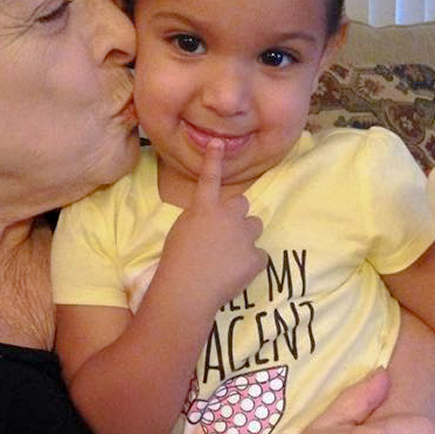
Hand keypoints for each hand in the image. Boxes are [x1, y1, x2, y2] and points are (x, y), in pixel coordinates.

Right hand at [160, 139, 267, 308]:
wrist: (187, 290)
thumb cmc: (175, 260)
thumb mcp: (181, 230)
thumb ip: (199, 218)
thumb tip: (212, 219)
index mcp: (204, 208)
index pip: (209, 178)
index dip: (214, 160)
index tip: (217, 142)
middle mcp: (228, 216)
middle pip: (241, 203)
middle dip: (236, 215)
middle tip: (223, 233)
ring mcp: (245, 236)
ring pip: (253, 226)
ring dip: (245, 236)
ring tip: (228, 256)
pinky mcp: (257, 257)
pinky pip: (259, 254)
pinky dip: (249, 262)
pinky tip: (234, 273)